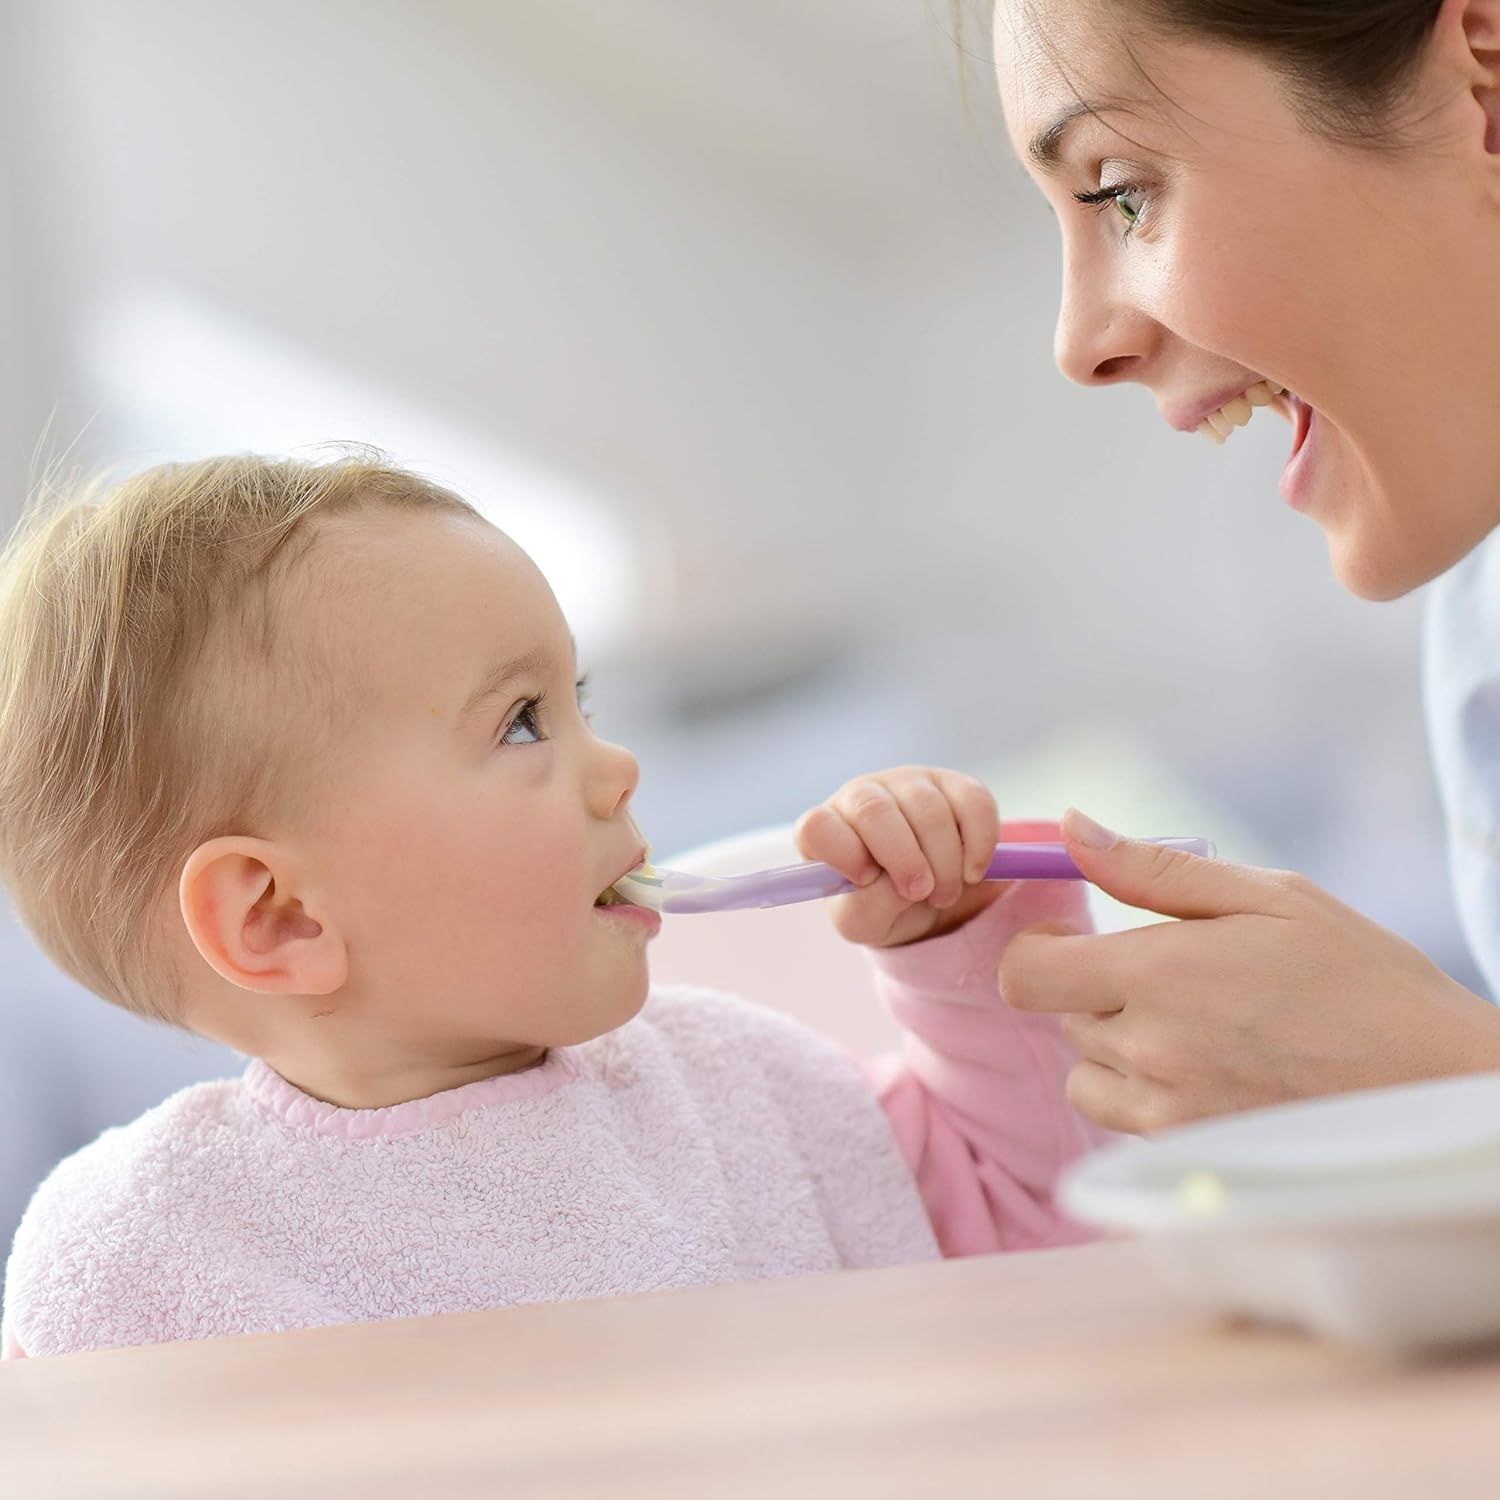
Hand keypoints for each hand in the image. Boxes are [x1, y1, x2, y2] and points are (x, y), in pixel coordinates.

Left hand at [794, 767, 1007, 947]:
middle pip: (875, 811)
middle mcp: (860, 796)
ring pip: (928, 809)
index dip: (842, 852)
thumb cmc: (880, 903)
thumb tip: (896, 886)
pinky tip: (973, 872)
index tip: (865, 879)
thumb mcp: (863, 922)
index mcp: (824, 830)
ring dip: (945, 862)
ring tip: (945, 893)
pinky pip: (973, 802)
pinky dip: (979, 843)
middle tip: (923, 894)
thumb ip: (865, 908)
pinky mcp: (952, 783)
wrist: (925, 895)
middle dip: (905, 860)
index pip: (817, 826)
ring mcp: (906, 783)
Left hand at [1001, 809, 1499, 1132]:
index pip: (1025, 973)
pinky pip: (1125, 1118)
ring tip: (1187, 1024)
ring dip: (1111, 1046)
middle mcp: (1150, 1049)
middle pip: (1058, 1016)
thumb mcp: (1268, 896)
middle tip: (1165, 976)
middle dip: (1092, 988)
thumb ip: (1152, 867)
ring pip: (1084, 1073)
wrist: (1435, 1081)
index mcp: (1160, 974)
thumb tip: (1069, 827)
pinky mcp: (1189, 1153)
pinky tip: (1206, 1067)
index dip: (1038, 949)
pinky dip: (1142, 1092)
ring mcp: (1167, 1111)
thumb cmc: (1359, 975)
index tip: (1075, 938)